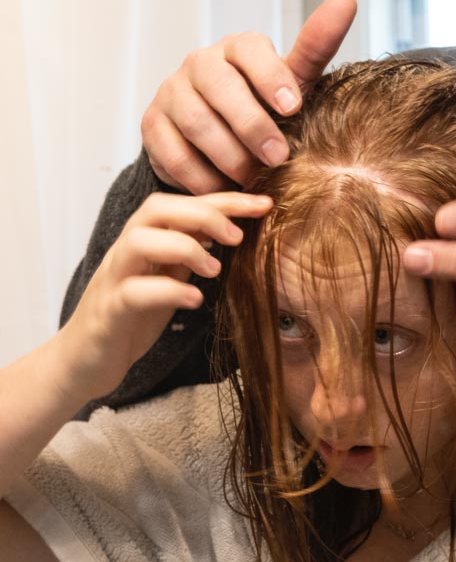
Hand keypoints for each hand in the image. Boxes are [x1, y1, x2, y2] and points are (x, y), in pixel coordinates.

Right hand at [60, 192, 271, 400]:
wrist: (86, 360)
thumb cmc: (131, 317)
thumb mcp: (168, 279)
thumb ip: (189, 254)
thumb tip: (227, 230)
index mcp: (144, 240)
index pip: (182, 205)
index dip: (224, 200)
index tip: (264, 204)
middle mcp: (126, 252)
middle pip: (157, 209)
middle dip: (204, 214)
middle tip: (239, 236)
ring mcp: (114, 280)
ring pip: (139, 241)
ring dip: (183, 247)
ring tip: (214, 270)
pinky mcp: (110, 313)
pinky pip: (134, 292)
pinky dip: (168, 292)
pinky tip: (195, 300)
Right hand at [142, 0, 357, 192]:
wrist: (222, 142)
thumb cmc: (266, 109)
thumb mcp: (294, 83)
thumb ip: (315, 48)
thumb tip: (347, 0)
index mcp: (238, 49)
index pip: (249, 49)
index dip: (269, 76)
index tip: (293, 107)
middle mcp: (200, 63)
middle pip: (220, 87)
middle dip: (252, 125)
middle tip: (278, 157)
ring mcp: (172, 93)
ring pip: (196, 122)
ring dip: (228, 155)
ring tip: (252, 178)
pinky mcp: (153, 125)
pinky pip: (174, 153)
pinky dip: (202, 176)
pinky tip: (224, 189)